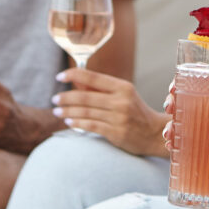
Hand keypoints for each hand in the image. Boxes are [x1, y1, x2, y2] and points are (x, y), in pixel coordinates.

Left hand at [53, 67, 168, 156]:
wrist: (154, 133)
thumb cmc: (136, 112)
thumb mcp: (123, 95)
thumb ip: (100, 89)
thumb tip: (77, 81)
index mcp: (123, 87)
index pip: (93, 78)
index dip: (74, 75)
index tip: (60, 76)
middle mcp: (121, 101)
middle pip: (85, 97)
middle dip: (66, 97)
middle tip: (54, 99)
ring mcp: (118, 117)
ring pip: (85, 112)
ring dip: (67, 111)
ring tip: (57, 111)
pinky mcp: (116, 132)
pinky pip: (91, 126)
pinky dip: (77, 123)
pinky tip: (69, 122)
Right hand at [162, 87, 208, 174]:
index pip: (205, 81)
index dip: (185, 83)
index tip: (174, 88)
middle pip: (192, 102)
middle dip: (175, 104)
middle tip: (168, 110)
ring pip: (192, 123)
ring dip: (176, 126)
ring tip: (169, 135)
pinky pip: (201, 143)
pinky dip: (185, 145)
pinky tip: (174, 149)